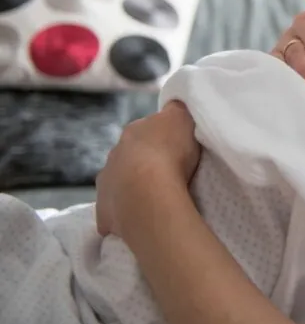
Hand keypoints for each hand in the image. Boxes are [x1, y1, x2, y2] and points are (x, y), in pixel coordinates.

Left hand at [95, 101, 200, 240]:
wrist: (148, 194)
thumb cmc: (170, 152)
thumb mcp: (181, 118)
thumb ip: (176, 110)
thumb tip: (173, 106)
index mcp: (133, 131)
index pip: (147, 129)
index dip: (161, 137)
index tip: (175, 146)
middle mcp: (114, 154)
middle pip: (130, 155)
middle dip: (144, 162)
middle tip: (167, 172)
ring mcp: (106, 184)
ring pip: (118, 182)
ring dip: (132, 186)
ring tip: (155, 196)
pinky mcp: (104, 212)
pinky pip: (114, 210)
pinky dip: (124, 213)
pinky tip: (139, 216)